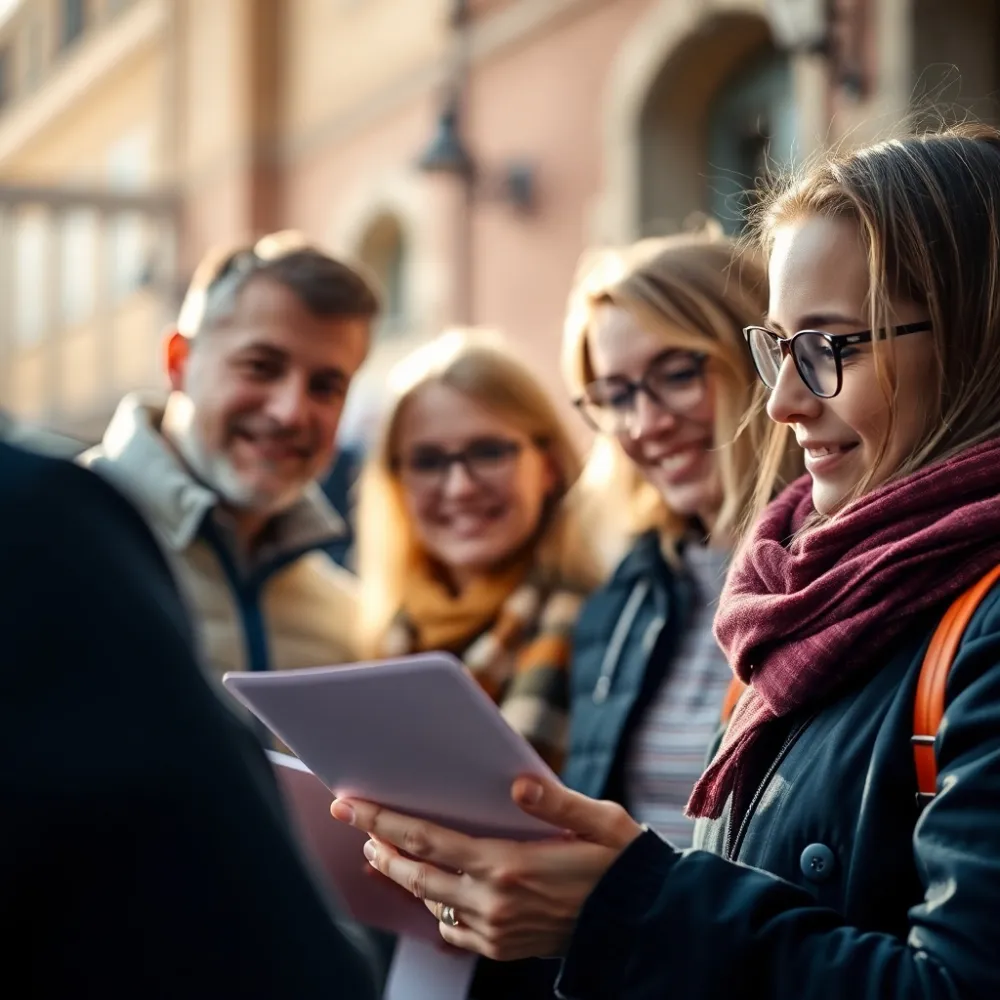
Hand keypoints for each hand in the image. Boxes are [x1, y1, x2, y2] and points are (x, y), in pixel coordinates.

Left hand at [330, 776, 641, 960]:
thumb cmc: (621, 864)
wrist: (641, 923)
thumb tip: (518, 784)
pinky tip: (423, 889)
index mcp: (510, 865)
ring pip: (431, 902)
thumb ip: (556, 803)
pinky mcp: (504, 946)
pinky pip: (453, 928)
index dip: (386, 821)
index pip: (430, 841)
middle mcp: (495, 902)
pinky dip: (431, 905)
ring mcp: (497, 930)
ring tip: (379, 851)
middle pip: (417, 875)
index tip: (355, 805)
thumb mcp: (599, 821)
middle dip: (379, 846)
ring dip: (401, 876)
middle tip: (352, 821)